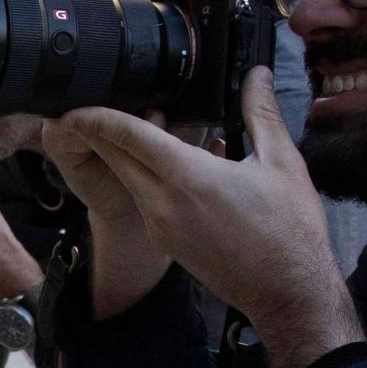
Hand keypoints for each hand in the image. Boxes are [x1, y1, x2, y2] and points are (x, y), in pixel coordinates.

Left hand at [57, 68, 361, 367]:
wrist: (286, 292)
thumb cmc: (290, 229)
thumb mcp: (282, 162)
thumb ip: (261, 114)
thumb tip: (256, 75)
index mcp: (187, 178)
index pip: (128, 137)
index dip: (98, 115)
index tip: (76, 100)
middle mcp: (162, 203)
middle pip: (114, 157)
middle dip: (98, 130)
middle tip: (90, 104)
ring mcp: (159, 225)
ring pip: (126, 178)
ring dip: (119, 152)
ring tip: (125, 123)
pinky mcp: (164, 240)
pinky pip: (141, 198)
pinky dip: (138, 175)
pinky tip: (153, 160)